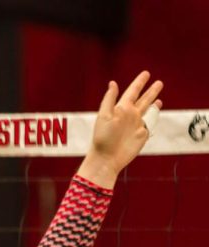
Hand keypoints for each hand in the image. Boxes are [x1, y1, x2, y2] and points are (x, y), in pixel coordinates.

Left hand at [78, 71, 162, 189]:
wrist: (107, 158)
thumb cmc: (102, 138)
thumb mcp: (104, 116)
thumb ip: (109, 100)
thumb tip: (113, 83)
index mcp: (121, 109)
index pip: (132, 92)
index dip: (139, 82)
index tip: (146, 73)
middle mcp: (130, 115)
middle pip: (143, 99)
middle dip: (150, 91)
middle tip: (158, 82)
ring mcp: (136, 124)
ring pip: (148, 110)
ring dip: (153, 102)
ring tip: (159, 96)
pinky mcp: (142, 134)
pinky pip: (150, 122)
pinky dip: (155, 116)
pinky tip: (157, 110)